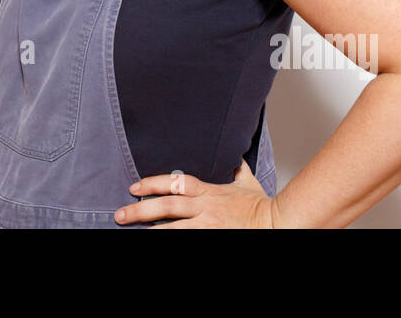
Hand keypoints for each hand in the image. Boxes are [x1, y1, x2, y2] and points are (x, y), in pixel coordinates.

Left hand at [114, 160, 275, 227]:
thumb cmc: (263, 206)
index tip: (134, 186)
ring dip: (151, 229)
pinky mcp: (213, 238)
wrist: (280, 223)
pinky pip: (187, 240)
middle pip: (167, 205)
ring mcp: (209, 226)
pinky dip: (171, 239)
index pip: (175, 183)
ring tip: (131, 230)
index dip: (153, 183)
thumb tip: (236, 160)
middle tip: (121, 214)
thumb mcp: (248, 184)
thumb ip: (238, 172)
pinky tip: (157, 240)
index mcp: (210, 191)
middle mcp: (206, 208)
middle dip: (141, 209)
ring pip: (173, 228)